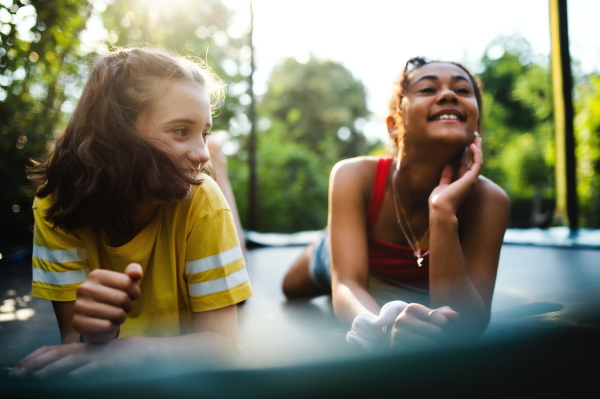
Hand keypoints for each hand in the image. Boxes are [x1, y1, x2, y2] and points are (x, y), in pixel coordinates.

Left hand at [10, 337, 148, 379]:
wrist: (139, 353)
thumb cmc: (112, 359)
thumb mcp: (89, 360)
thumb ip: (72, 364)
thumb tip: (51, 374)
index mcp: (77, 349)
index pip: (49, 349)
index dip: (31, 357)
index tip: (17, 367)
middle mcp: (83, 351)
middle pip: (55, 354)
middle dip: (34, 364)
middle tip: (17, 373)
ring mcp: (95, 356)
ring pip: (70, 362)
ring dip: (52, 369)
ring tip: (36, 376)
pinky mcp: (108, 364)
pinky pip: (93, 368)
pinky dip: (82, 373)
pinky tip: (72, 379)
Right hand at [73, 263, 142, 342]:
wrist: (95, 320)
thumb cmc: (114, 298)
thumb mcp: (125, 283)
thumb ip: (133, 272)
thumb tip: (137, 273)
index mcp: (96, 275)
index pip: (127, 282)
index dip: (134, 292)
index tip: (130, 295)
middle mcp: (85, 288)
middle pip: (122, 298)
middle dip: (128, 305)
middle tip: (122, 307)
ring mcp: (79, 306)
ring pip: (117, 313)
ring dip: (121, 317)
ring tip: (115, 316)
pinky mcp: (78, 323)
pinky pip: (107, 326)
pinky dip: (113, 327)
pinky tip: (108, 324)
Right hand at [390, 304, 458, 349]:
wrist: (397, 337)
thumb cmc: (420, 324)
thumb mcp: (430, 316)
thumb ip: (445, 314)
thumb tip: (456, 316)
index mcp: (412, 308)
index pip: (441, 320)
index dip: (448, 328)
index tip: (444, 329)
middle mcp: (402, 320)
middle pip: (437, 333)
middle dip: (443, 338)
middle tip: (440, 340)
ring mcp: (398, 335)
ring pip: (430, 345)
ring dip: (436, 347)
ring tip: (433, 345)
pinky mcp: (397, 348)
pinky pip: (421, 354)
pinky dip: (427, 354)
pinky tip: (424, 351)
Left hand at [429, 136, 482, 216]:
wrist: (440, 209)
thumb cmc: (439, 201)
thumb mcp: (441, 185)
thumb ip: (445, 177)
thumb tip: (447, 166)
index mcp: (461, 183)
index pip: (465, 166)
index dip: (465, 155)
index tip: (463, 146)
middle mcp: (468, 182)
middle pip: (474, 163)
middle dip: (475, 151)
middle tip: (474, 139)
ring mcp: (471, 180)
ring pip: (478, 162)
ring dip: (478, 150)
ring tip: (476, 138)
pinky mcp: (471, 179)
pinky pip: (478, 164)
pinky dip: (477, 154)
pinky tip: (473, 146)